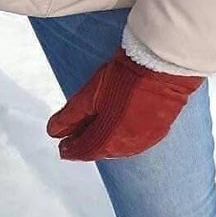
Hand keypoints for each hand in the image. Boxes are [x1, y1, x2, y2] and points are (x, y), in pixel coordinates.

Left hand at [47, 48, 202, 160]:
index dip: (72, 149)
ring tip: (94, 136)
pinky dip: (123, 138)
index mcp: (109, 138)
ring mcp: (147, 138)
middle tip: (75, 143)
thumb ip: (70, 117)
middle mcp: (129, 144)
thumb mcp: (89, 96)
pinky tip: (118, 130)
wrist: (162, 66)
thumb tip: (54, 132)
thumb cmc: (124, 78)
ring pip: (120, 148)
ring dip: (105, 143)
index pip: (86, 150)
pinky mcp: (160, 129)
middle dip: (88, 147)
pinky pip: (137, 141)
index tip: (63, 148)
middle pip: (103, 150)